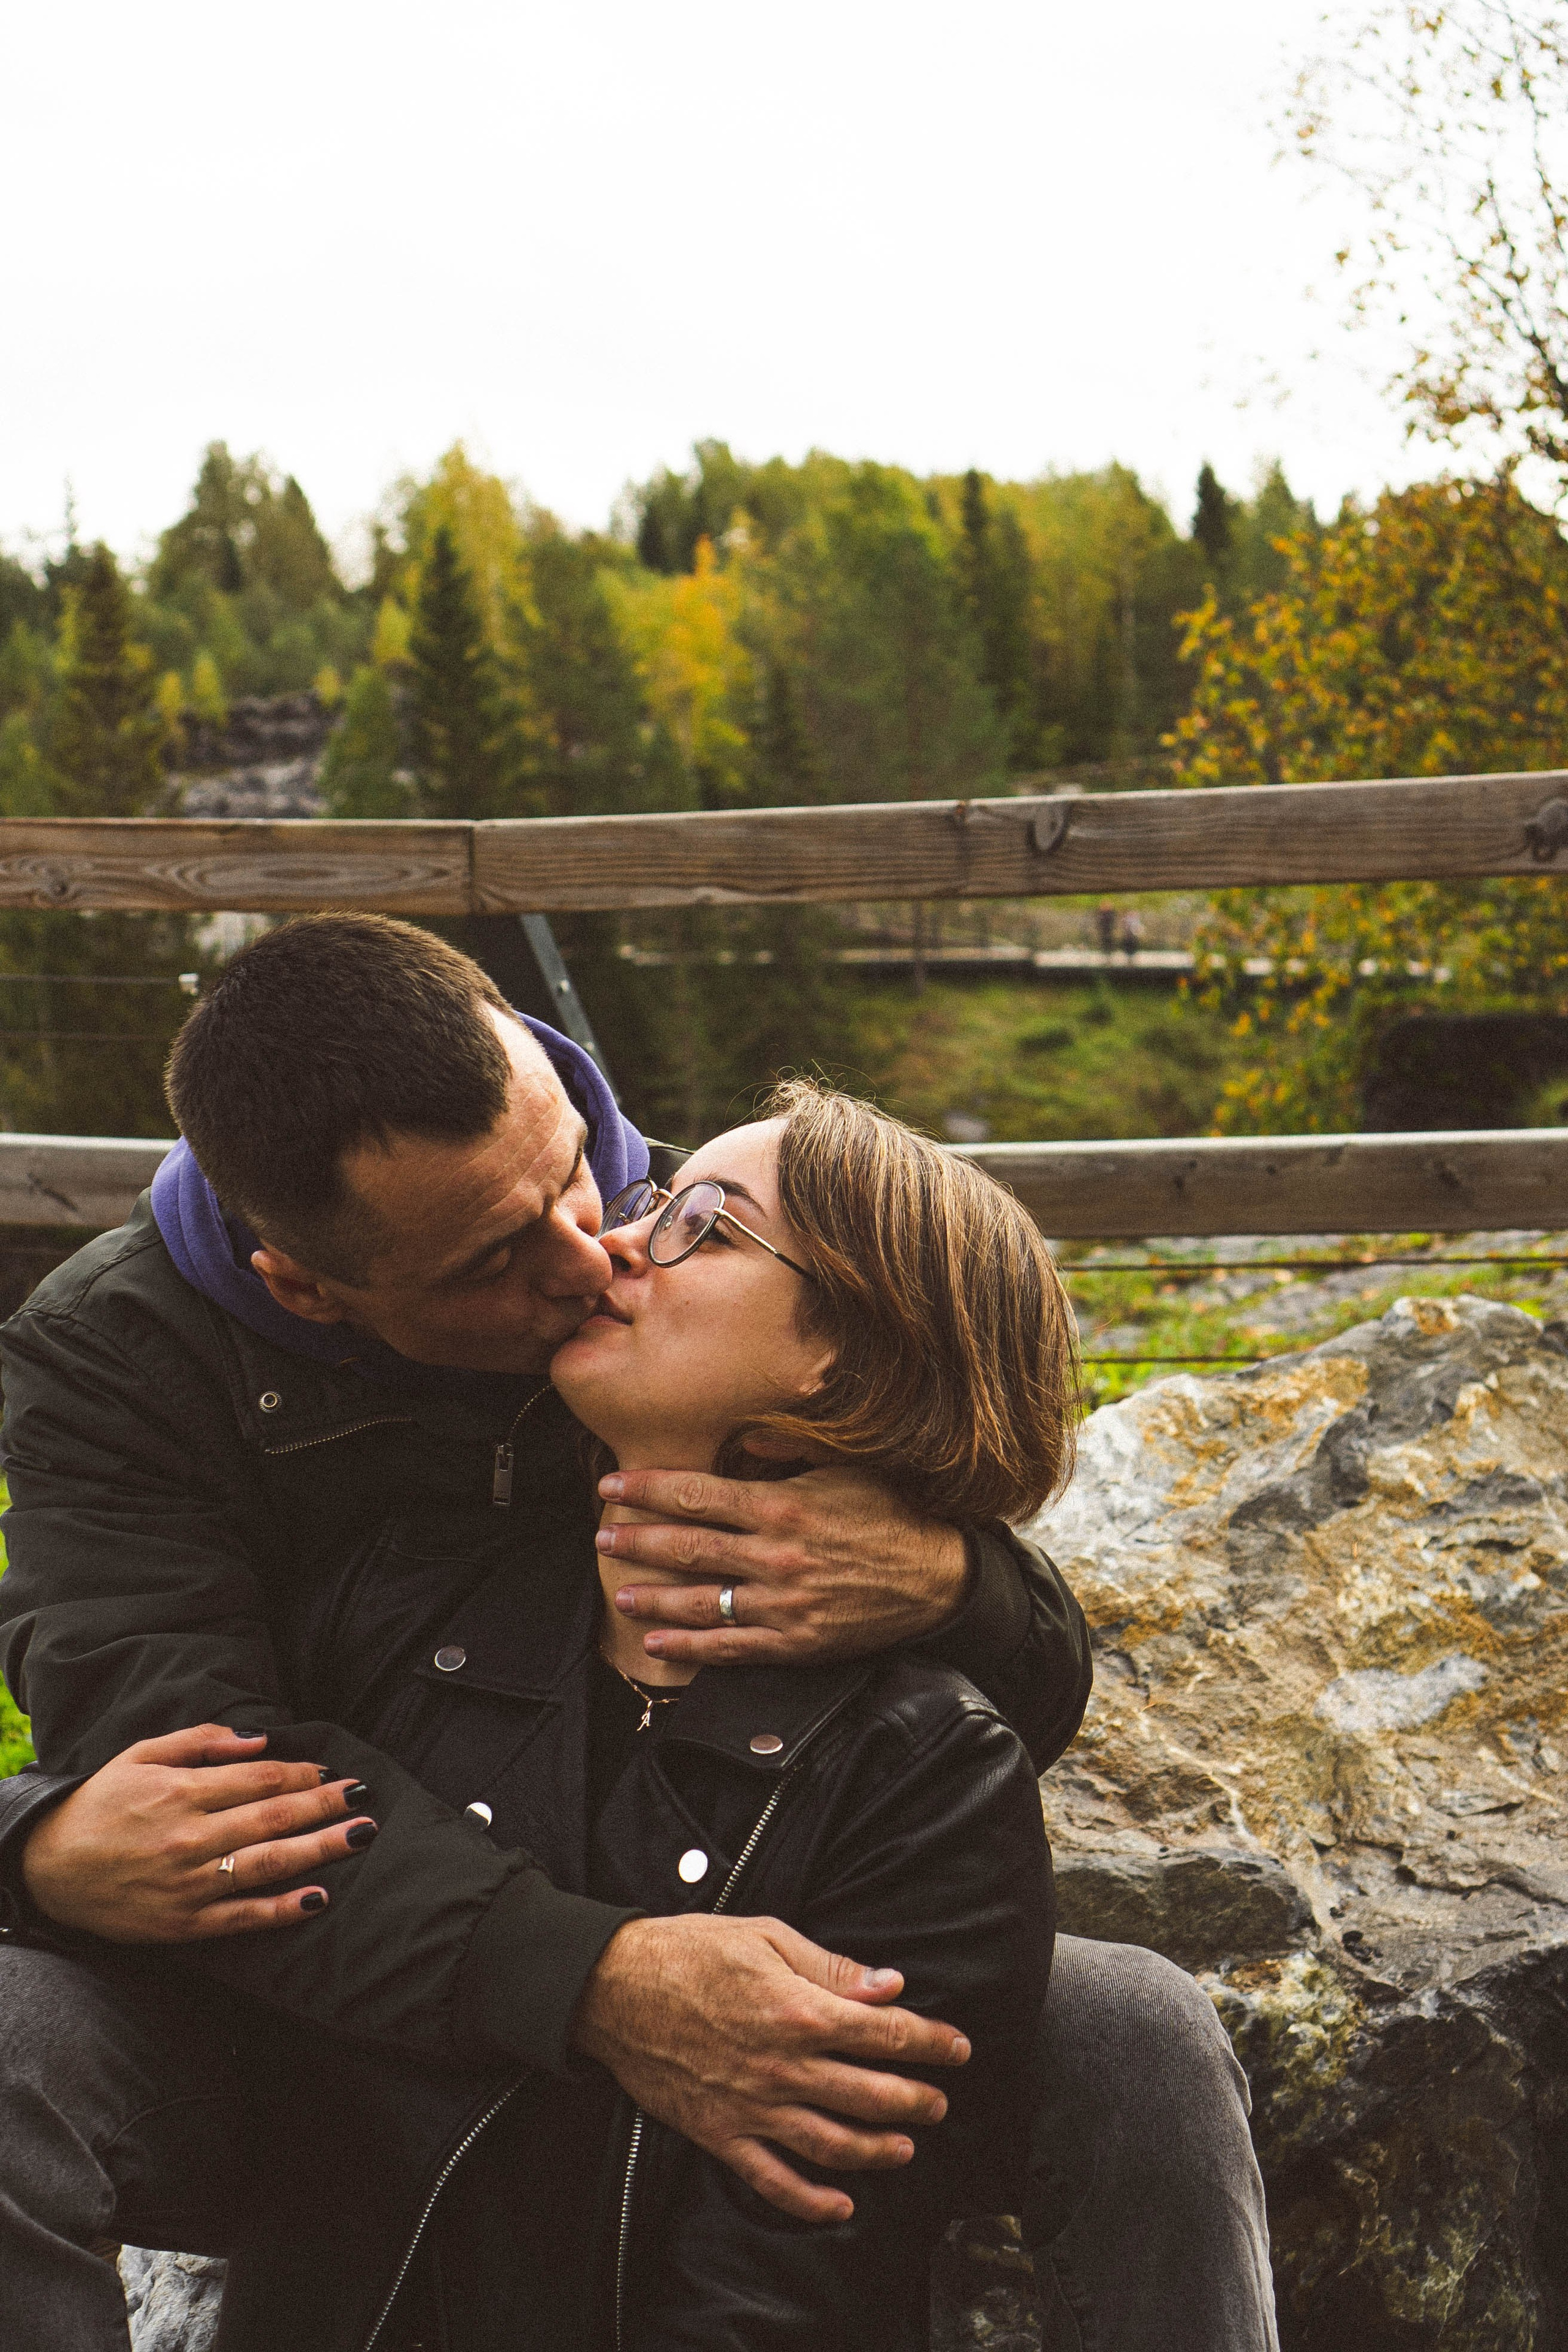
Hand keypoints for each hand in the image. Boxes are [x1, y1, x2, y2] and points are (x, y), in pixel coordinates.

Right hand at [21, 1725, 375, 1942]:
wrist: (47, 1869)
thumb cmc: (101, 1803)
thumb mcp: (142, 1754)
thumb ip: (202, 1741)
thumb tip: (261, 1738)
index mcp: (181, 1791)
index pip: (259, 1779)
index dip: (302, 1774)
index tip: (332, 1772)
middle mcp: (189, 1837)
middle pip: (274, 1818)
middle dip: (326, 1806)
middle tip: (366, 1797)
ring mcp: (188, 1885)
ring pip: (268, 1864)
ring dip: (321, 1850)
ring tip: (361, 1836)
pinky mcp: (183, 1925)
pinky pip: (242, 1917)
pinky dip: (282, 1909)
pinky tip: (318, 1899)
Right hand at [571, 1913, 968, 2222]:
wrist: (613, 1988)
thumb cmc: (690, 1950)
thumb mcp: (766, 1937)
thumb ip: (831, 1967)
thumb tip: (890, 1985)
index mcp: (801, 2010)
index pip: (886, 2034)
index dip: (929, 2042)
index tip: (957, 2047)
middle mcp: (785, 2066)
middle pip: (870, 2094)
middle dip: (915, 2099)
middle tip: (939, 2101)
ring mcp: (753, 2107)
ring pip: (832, 2143)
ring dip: (878, 2150)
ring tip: (906, 2148)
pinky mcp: (720, 2134)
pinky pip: (772, 2180)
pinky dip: (810, 2201)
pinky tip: (840, 2206)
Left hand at [596, 1464, 969, 1665]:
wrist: (938, 1575)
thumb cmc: (890, 1511)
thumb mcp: (843, 1466)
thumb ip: (788, 1449)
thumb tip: (741, 1428)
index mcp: (783, 1506)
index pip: (697, 1495)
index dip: (648, 1491)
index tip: (611, 1488)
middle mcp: (776, 1555)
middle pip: (688, 1547)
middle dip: (637, 1541)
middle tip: (601, 1538)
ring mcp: (783, 1603)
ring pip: (701, 1602)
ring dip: (653, 1596)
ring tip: (620, 1589)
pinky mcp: (795, 1642)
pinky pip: (730, 1647)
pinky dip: (688, 1647)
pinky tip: (656, 1641)